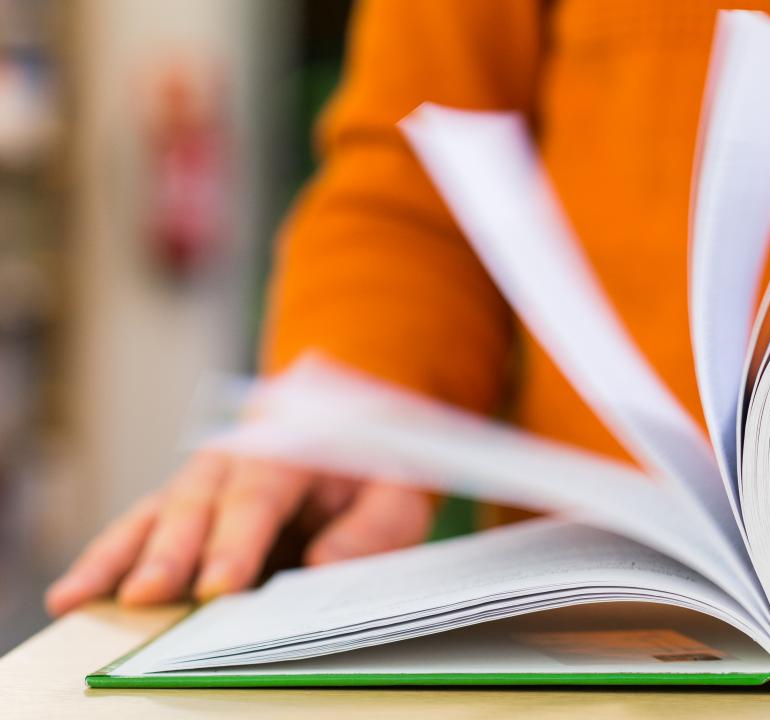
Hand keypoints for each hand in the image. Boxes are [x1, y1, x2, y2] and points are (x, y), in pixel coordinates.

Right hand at [45, 453, 432, 615]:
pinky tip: (75, 591)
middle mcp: (236, 456)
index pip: (261, 495)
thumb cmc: (378, 467)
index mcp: (291, 445)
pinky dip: (109, 559)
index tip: (220, 585)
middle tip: (149, 595)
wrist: (359, 428)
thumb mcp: (400, 491)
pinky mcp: (186, 505)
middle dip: (171, 553)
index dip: (237, 540)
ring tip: (80, 596)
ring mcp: (204, 479)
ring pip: (156, 513)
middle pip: (197, 503)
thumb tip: (324, 567)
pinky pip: (141, 528)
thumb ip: (372, 527)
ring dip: (121, 558)